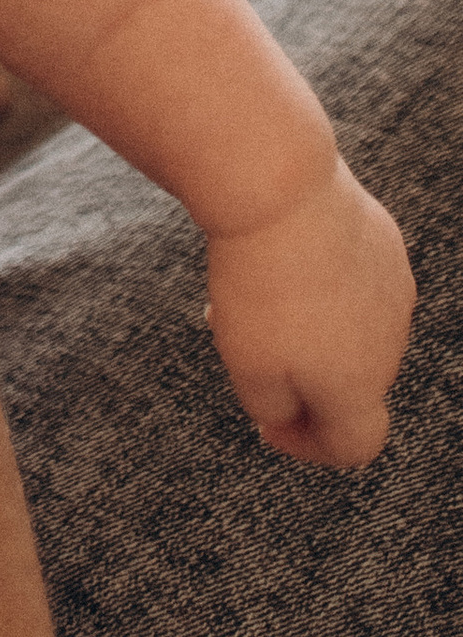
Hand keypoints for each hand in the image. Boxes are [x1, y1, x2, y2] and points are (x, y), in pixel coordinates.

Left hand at [205, 159, 414, 465]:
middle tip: (243, 344)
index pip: (355, 446)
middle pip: (349, 382)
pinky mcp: (385, 241)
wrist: (278, 189)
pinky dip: (321, 282)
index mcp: (361, 386)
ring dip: (308, 326)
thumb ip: (272, 408)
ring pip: (351, 326)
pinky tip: (278, 254)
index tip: (267, 424)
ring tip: (247, 295)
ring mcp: (394, 288)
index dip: (309, 447)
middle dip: (300, 376)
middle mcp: (391, 343)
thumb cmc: (258, 284)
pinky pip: (355, 278)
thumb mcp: (247, 367)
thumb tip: (286, 414)